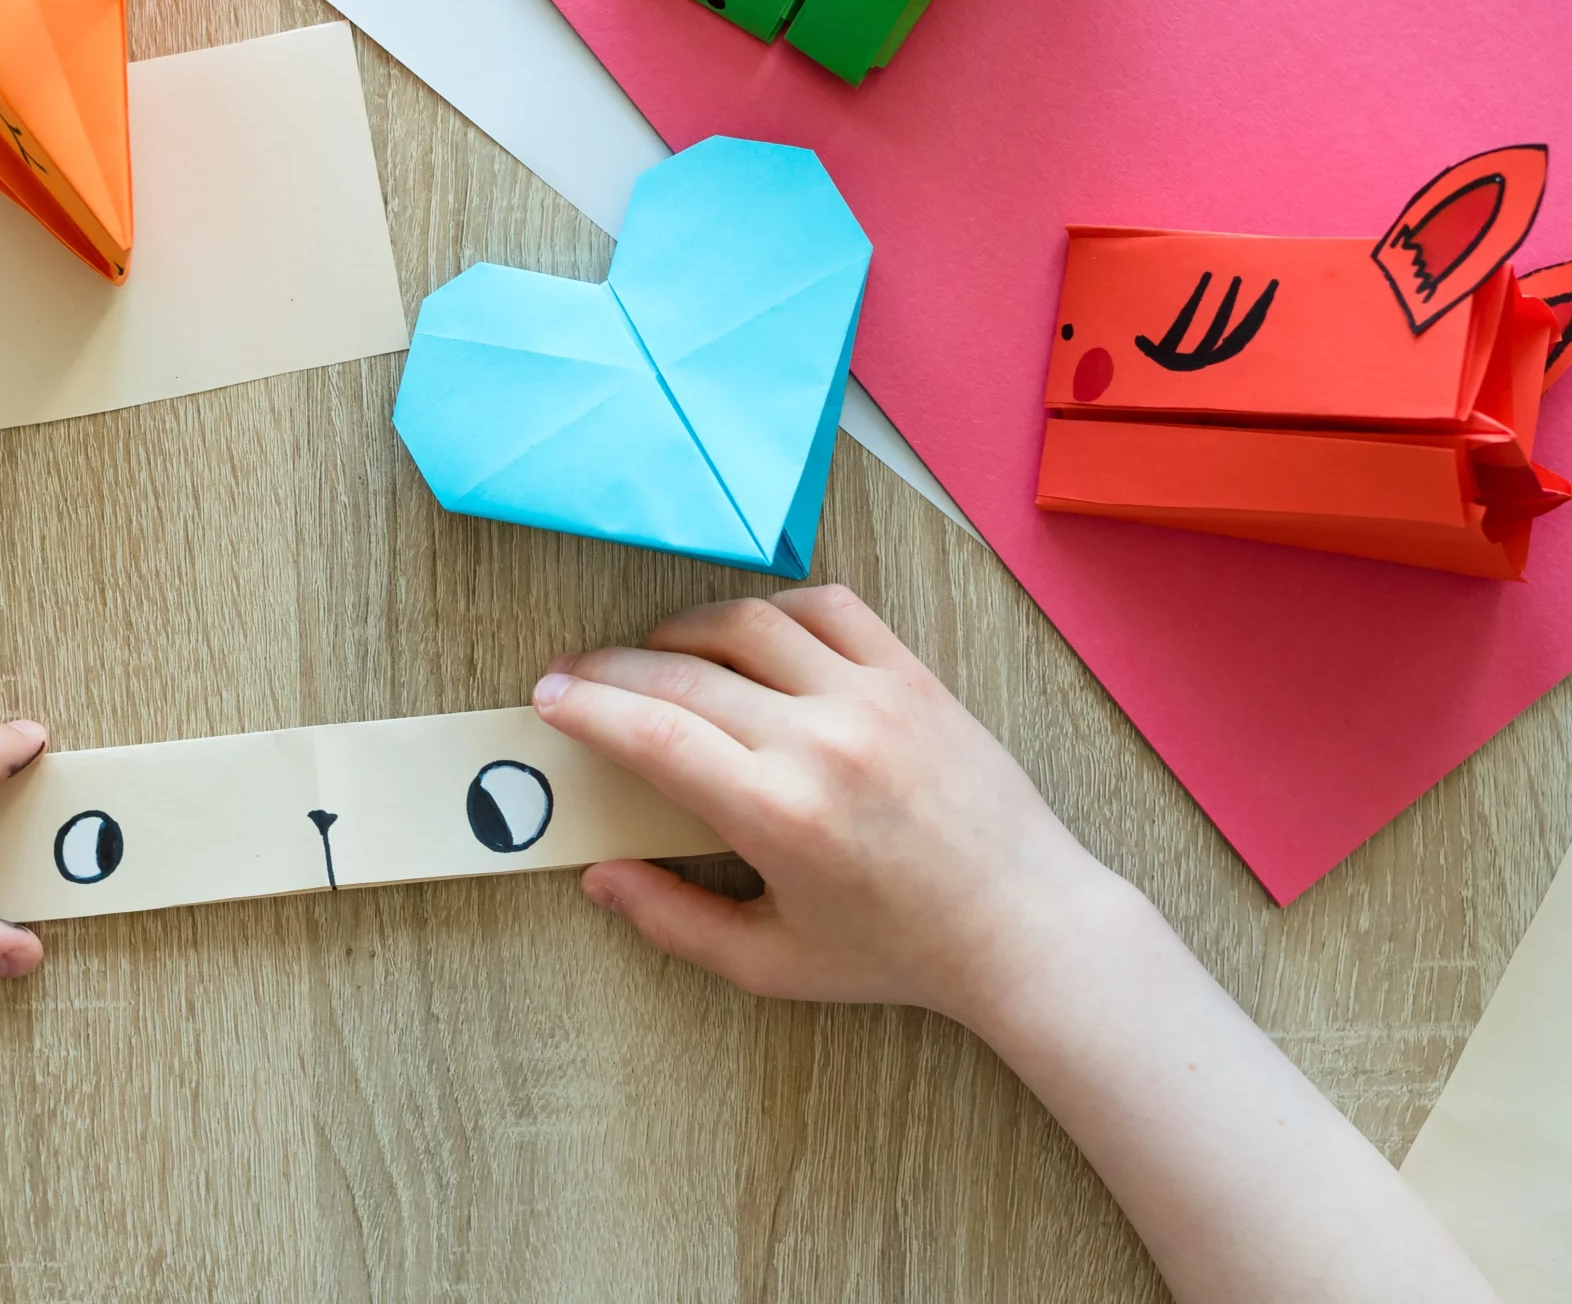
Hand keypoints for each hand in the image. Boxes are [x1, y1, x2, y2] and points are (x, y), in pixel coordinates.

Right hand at [534, 585, 1122, 1029]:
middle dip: (611, 669)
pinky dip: (774, 609)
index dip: (587, 708)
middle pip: (682, 673)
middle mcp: (821, 740)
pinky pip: (828, 608)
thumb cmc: (898, 952)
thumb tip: (600, 876)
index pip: (652, 733)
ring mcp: (872, 697)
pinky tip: (749, 634)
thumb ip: (674, 921)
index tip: (549, 697)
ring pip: (749, 623)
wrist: (1022, 925)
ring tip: (655, 652)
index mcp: (778, 813)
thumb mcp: (773, 963)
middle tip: (576, 676)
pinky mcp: (913, 675)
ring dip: (684, 628)